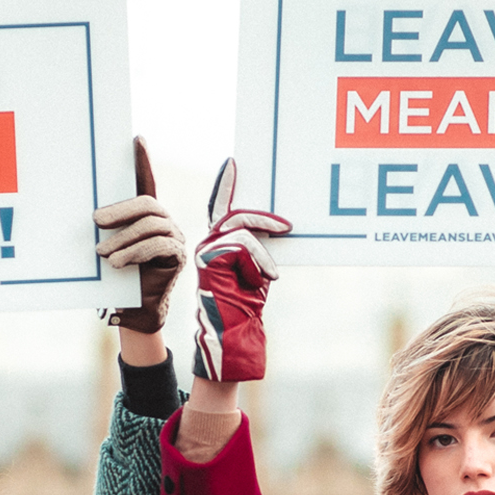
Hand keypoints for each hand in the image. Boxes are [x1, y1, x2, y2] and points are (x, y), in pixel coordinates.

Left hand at [93, 137, 184, 333]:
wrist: (134, 311)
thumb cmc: (118, 279)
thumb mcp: (108, 250)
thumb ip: (104, 233)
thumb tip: (85, 217)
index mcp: (145, 216)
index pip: (146, 183)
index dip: (143, 161)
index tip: (136, 139)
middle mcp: (164, 222)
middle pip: (147, 204)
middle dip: (120, 210)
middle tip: (96, 222)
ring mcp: (174, 237)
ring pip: (151, 225)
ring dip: (123, 239)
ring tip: (103, 254)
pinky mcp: (178, 256)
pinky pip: (159, 246)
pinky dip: (136, 253)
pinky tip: (118, 263)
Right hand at [191, 158, 290, 381]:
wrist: (232, 331)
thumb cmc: (246, 304)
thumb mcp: (256, 268)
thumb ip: (257, 246)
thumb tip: (278, 224)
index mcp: (220, 242)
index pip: (222, 207)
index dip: (225, 185)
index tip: (232, 163)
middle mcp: (209, 242)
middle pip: (238, 217)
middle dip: (266, 220)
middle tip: (288, 226)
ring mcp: (206, 249)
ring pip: (244, 234)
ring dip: (263, 256)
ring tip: (269, 277)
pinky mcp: (208, 258)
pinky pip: (243, 247)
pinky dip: (257, 264)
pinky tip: (258, 281)